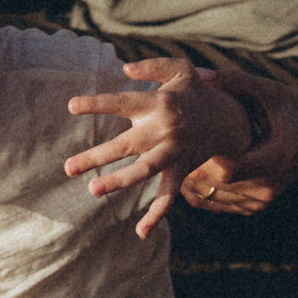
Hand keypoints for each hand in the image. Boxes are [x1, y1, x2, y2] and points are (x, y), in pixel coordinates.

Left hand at [63, 57, 255, 236]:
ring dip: (119, 182)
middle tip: (69, 167)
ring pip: (144, 171)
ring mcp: (174, 153)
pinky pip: (169, 196)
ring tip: (93, 190)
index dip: (98, 104)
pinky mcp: (182, 170)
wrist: (229, 120)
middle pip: (127, 144)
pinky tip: (141, 232)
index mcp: (160, 103)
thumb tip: (125, 69)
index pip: (123, 103)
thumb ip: (153, 66)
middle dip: (98, 156)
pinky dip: (157, 214)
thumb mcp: (180, 69)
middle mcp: (165, 130)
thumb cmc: (194, 92)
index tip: (71, 106)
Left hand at [178, 69, 297, 216]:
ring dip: (191, 182)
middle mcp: (270, 185)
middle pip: (214, 186)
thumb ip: (235, 82)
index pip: (226, 169)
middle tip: (167, 149)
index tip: (186, 141)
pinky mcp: (257, 205)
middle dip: (190, 168)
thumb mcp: (267, 90)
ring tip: (175, 159)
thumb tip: (201, 74)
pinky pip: (219, 206)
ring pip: (212, 200)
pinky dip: (202, 191)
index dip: (202, 158)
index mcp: (274, 158)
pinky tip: (191, 170)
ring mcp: (263, 199)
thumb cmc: (291, 104)